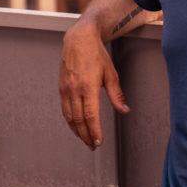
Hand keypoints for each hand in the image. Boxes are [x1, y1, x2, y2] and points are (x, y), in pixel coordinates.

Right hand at [58, 21, 127, 149]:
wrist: (78, 41)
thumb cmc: (97, 56)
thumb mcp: (111, 74)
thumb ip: (117, 95)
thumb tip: (125, 111)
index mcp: (88, 87)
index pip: (91, 115)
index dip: (94, 131)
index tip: (99, 142)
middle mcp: (74, 90)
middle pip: (79, 120)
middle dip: (86, 135)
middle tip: (93, 146)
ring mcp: (65, 90)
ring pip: (69, 117)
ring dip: (77, 131)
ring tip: (85, 140)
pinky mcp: (61, 89)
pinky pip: (64, 109)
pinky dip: (70, 121)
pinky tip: (76, 127)